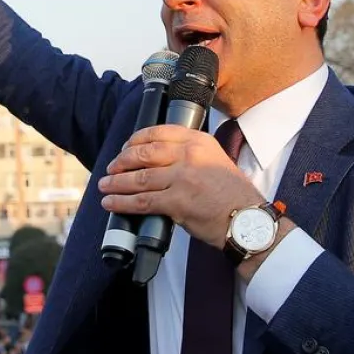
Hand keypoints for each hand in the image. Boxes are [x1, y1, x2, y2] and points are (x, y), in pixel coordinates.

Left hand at [97, 126, 264, 251]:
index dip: (135, 139)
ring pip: (139, 178)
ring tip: (105, 185)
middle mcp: (190, 155)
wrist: (248, 221)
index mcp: (199, 141)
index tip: (125, 147)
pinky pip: (142, 201)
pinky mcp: (177, 202)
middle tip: (112, 168)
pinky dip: (122, 202)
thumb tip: (161, 161)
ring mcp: (183, 178)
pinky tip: (111, 202)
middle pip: (144, 153)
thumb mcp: (216, 160)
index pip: (159, 132)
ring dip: (116, 182)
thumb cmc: (234, 195)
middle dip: (122, 161)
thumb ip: (191, 155)